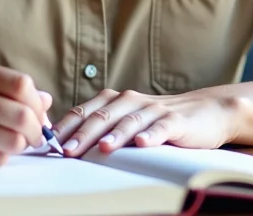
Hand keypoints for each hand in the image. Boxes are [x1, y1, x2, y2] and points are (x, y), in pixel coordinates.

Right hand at [0, 60, 52, 166]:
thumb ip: (11, 88)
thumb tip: (46, 101)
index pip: (21, 85)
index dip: (38, 103)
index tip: (40, 114)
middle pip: (21, 116)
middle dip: (37, 130)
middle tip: (36, 135)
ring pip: (12, 141)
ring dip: (21, 145)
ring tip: (14, 142)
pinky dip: (2, 156)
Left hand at [53, 89, 244, 156]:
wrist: (205, 112)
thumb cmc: (158, 121)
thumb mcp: (127, 121)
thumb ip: (102, 128)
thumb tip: (65, 145)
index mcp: (115, 101)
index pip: (84, 111)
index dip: (65, 127)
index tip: (47, 144)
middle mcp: (131, 100)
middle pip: (102, 116)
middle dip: (82, 134)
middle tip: (66, 151)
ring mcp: (154, 109)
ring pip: (130, 120)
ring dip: (115, 134)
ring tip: (102, 148)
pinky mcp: (176, 121)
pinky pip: (161, 127)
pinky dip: (151, 135)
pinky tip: (142, 144)